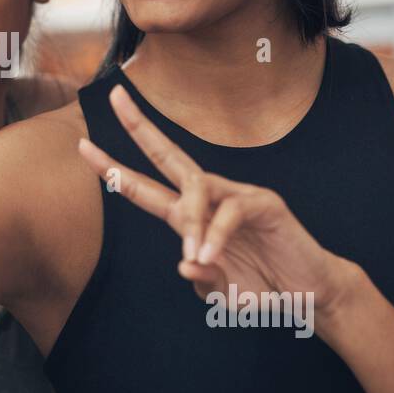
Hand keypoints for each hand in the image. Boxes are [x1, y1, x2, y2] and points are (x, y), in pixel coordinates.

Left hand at [77, 84, 353, 311]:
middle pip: (168, 156)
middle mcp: (211, 197)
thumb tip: (185, 263)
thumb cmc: (261, 288)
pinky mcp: (265, 203)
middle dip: (140, 127)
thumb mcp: (221, 291)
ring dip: (191, 221)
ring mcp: (238, 195)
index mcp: (191, 216)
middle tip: (116, 97)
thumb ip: (202, 278)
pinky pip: (231, 210)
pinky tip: (212, 255)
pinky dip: (218, 233)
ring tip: (195, 253)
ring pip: (198, 187)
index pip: (146, 186)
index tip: (84, 144)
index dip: (115, 169)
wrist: (309, 295)